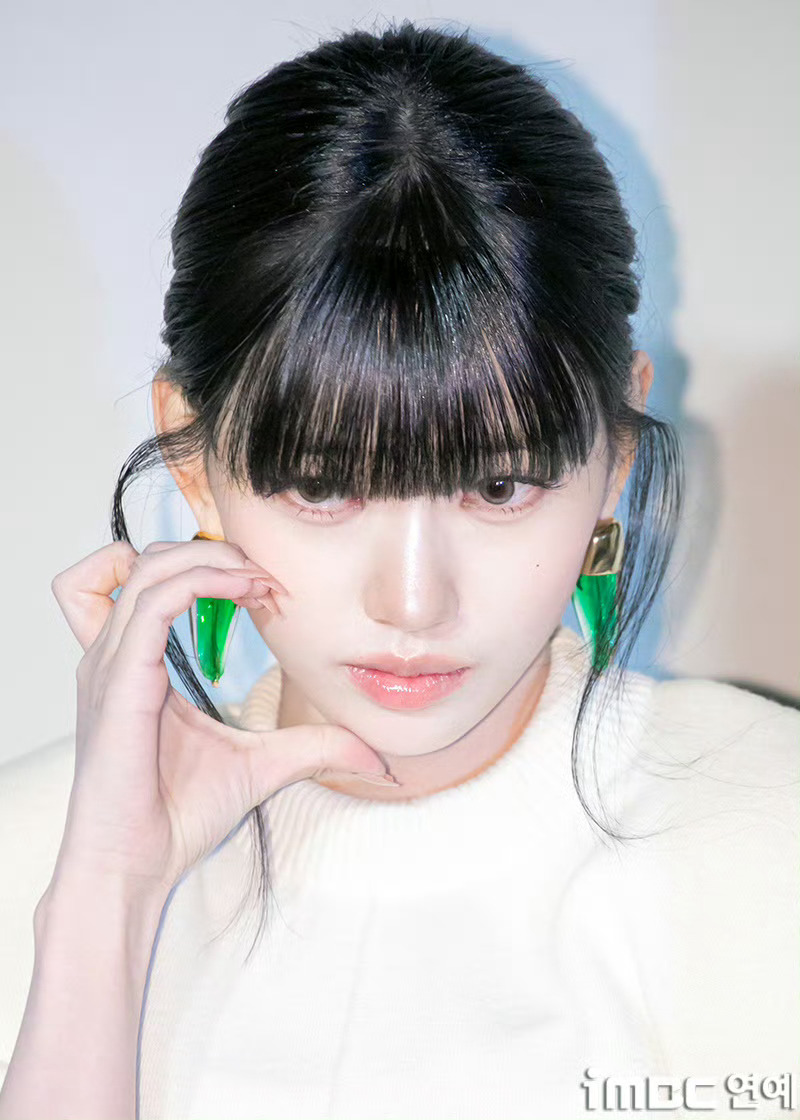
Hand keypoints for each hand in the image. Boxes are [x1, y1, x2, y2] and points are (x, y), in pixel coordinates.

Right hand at [47, 538, 392, 897]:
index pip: (149, 580)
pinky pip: (151, 603)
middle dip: (209, 551)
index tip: (266, 588)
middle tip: (265, 579)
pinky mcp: (117, 683)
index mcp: (134, 663)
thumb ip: (314, 748)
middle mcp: (114, 656)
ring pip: (145, 567)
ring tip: (257, 580)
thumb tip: (376, 758)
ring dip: (209, 558)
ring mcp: (109, 665)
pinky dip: (199, 582)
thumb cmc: (176, 816)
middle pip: (144, 559)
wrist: (133, 865)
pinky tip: (245, 594)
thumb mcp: (263, 765)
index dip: (206, 565)